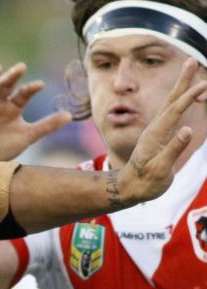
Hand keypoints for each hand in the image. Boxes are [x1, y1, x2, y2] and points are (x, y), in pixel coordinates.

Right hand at [0, 63, 71, 161]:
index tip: (40, 86)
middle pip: (5, 85)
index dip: (31, 89)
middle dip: (12, 76)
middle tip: (21, 67)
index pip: (23, 94)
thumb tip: (70, 115)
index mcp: (13, 106)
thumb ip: (47, 125)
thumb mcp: (27, 136)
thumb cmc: (5, 147)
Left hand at [117, 58, 206, 206]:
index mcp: (155, 135)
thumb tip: (187, 130)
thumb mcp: (160, 169)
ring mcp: (157, 131)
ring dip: (182, 86)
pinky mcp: (160, 136)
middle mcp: (155, 129)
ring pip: (172, 104)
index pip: (174, 111)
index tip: (202, 85)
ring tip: (189, 69)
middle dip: (183, 80)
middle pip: (171, 100)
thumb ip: (173, 150)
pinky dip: (182, 101)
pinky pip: (174, 114)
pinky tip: (187, 97)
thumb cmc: (144, 182)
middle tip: (191, 60)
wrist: (129, 189)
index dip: (188, 97)